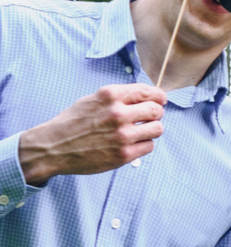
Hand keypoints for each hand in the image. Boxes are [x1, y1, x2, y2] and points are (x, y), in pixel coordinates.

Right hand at [18, 84, 166, 185]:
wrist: (53, 147)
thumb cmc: (74, 122)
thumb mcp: (93, 99)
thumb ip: (119, 97)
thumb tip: (147, 96)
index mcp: (110, 95)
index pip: (148, 92)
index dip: (158, 96)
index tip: (161, 100)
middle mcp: (117, 113)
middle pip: (157, 110)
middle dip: (157, 113)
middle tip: (151, 117)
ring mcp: (122, 135)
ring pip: (157, 129)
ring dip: (152, 130)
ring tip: (141, 131)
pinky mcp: (124, 154)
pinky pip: (149, 146)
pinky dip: (144, 144)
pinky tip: (132, 143)